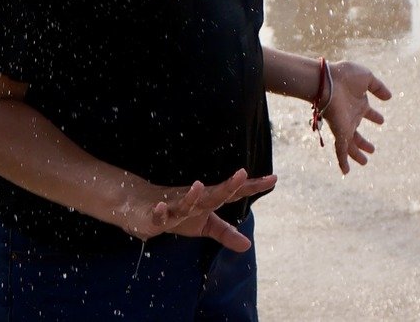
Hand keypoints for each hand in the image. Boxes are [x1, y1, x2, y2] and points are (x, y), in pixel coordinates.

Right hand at [122, 169, 276, 251]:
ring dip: (191, 195)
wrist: (145, 208)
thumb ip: (226, 233)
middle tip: (242, 172)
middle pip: (213, 193)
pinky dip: (159, 211)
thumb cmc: (181, 214)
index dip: (252, 186)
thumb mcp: (205, 225)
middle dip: (228, 185)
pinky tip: (161, 207)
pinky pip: (157, 215)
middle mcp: (195, 200)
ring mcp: (175, 206)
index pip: (234, 193)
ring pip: (184, 202)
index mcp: (208, 200)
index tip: (274, 179)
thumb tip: (247, 246)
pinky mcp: (155, 216)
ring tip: (198, 185)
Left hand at [319, 60, 391, 174]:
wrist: (327, 81)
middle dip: (364, 142)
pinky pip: (340, 150)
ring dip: (357, 154)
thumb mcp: (367, 78)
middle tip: (372, 149)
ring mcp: (344, 126)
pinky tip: (346, 171)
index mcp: (358, 104)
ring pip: (350, 145)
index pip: (367, 113)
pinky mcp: (339, 133)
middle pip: (357, 134)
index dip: (374, 117)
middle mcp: (350, 117)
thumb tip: (389, 97)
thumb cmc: (345, 76)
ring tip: (365, 162)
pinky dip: (343, 161)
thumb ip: (378, 87)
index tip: (381, 120)